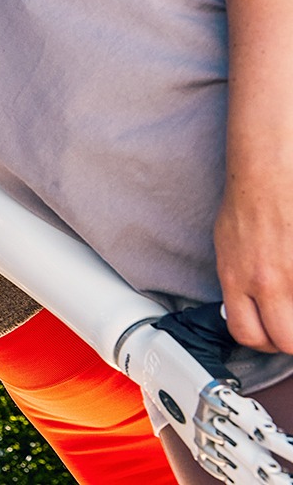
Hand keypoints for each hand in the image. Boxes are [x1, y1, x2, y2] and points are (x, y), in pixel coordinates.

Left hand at [215, 166, 292, 354]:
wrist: (269, 174)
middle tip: (290, 328)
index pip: (246, 333)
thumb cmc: (248, 203)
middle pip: (286, 340)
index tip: (269, 336)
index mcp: (237, 278)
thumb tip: (245, 307)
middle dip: (288, 341)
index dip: (260, 341)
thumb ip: (237, 281)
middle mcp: (268, 281)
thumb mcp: (227, 248)